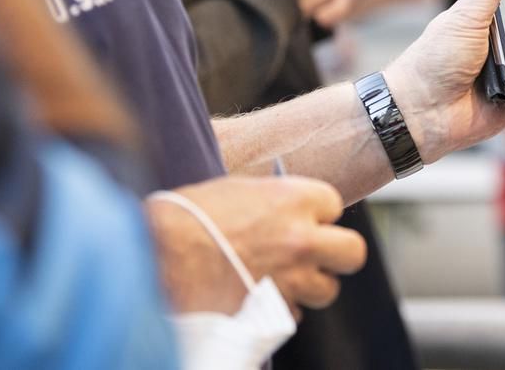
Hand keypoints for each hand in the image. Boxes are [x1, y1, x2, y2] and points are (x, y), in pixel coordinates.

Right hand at [148, 176, 366, 317]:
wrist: (151, 257)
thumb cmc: (185, 217)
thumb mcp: (236, 191)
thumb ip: (274, 201)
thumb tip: (289, 209)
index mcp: (294, 199)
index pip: (334, 205)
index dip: (318, 214)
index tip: (303, 220)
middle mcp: (302, 238)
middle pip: (352, 252)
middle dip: (337, 255)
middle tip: (316, 255)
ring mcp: (291, 278)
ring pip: (326, 289)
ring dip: (309, 287)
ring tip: (279, 280)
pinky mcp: (273, 312)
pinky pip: (294, 313)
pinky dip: (281, 309)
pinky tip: (255, 297)